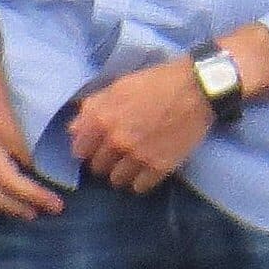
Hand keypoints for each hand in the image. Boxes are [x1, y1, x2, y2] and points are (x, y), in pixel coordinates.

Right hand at [0, 19, 64, 220]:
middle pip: (6, 182)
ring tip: (31, 214)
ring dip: (10, 207)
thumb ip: (40, 106)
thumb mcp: (17, 83)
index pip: (25, 157)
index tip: (67, 179)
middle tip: (56, 206)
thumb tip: (71, 118)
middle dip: (32, 197)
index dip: (45, 172)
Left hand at [68, 56, 214, 193]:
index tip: (97, 145)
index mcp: (102, 118)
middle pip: (98, 167)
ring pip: (116, 180)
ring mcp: (137, 156)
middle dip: (106, 160)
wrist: (196, 88)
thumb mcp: (119, 86)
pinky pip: (139, 187)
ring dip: (122, 172)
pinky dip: (141, 180)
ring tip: (134, 161)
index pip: (79, 150)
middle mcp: (115, 141)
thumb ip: (93, 108)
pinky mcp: (158, 168)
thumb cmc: (156, 81)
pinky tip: (147, 167)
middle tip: (118, 151)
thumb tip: (72, 130)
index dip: (88, 147)